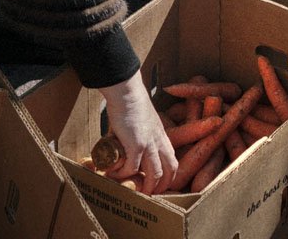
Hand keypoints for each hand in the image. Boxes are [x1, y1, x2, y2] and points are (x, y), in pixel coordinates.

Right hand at [100, 73, 177, 193]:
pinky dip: (123, 174)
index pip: (173, 161)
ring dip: (146, 187)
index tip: (160, 185)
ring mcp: (150, 143)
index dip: (169, 176)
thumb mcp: (143, 121)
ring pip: (155, 174)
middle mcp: (159, 141)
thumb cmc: (131, 103)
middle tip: (150, 194)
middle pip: (169, 170)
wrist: (126, 92)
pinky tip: (114, 173)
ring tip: (136, 192)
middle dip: (161, 186)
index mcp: (162, 135)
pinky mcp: (136, 144)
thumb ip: (140, 134)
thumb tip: (126, 144)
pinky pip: (132, 168)